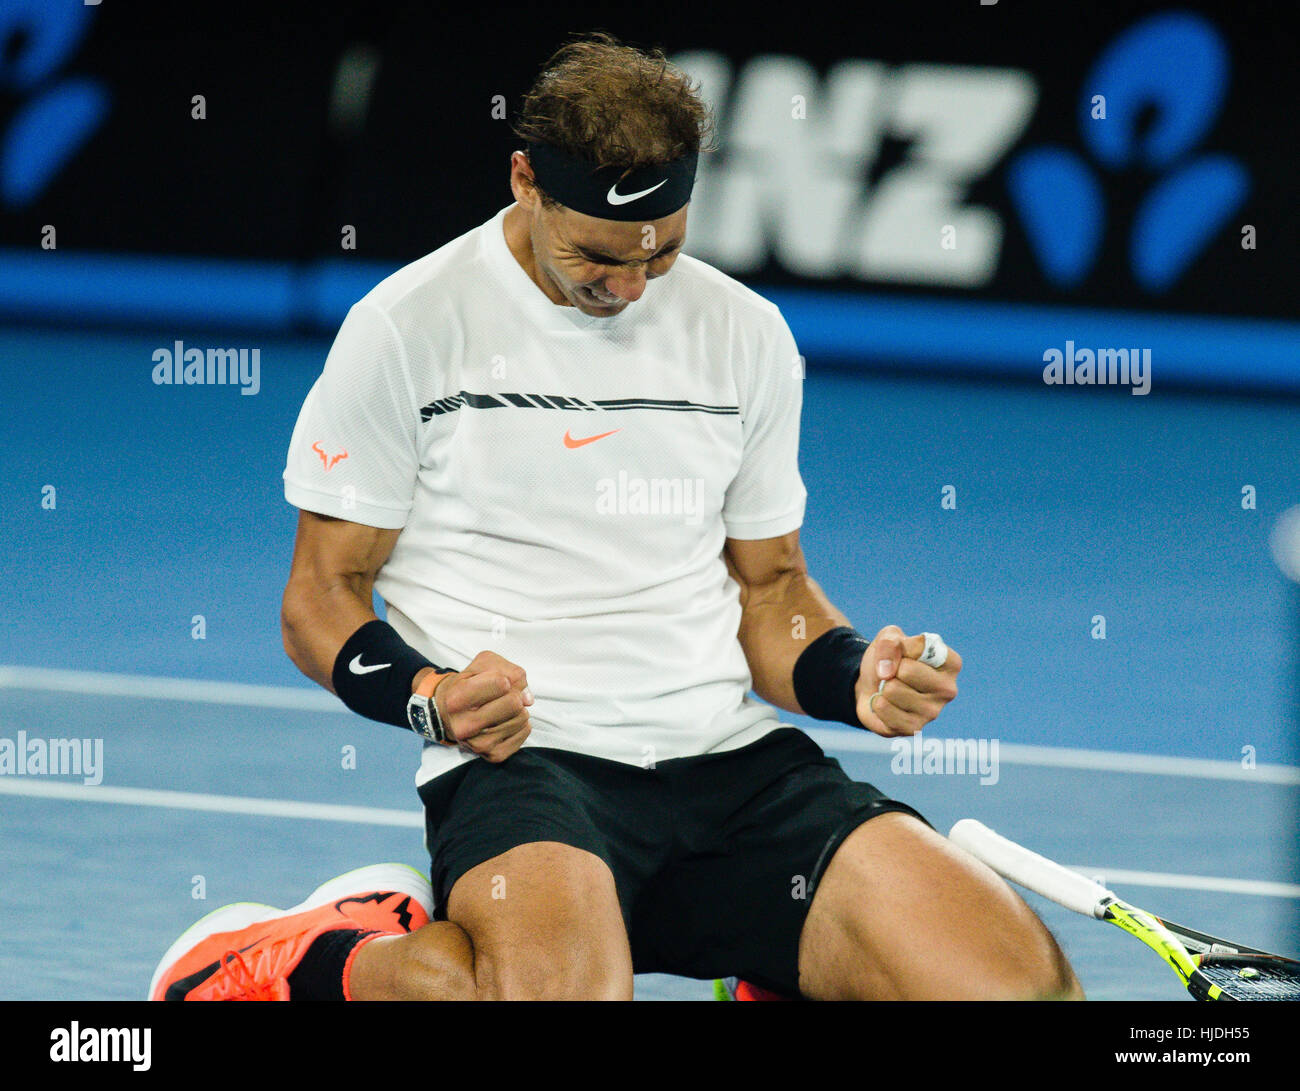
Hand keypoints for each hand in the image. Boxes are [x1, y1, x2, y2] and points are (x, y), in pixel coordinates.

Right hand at [415, 651, 532, 761]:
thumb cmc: (469, 685)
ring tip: (501, 709)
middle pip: (514, 703)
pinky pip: (525, 731)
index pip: (502, 683)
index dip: (505, 679)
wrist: (450, 714)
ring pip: (522, 717)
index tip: (498, 682)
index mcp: (456, 699)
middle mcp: (464, 725)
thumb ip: (508, 670)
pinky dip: (520, 723)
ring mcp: (479, 744)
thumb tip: (527, 698)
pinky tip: (505, 721)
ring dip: (518, 709)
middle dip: (514, 695)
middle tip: (502, 696)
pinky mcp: (494, 755)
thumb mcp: (483, 664)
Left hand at [854, 625, 960, 736]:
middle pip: (907, 671)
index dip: (902, 647)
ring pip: (892, 690)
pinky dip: (876, 702)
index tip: (903, 654)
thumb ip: (889, 641)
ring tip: (891, 689)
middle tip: (895, 674)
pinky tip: (887, 704)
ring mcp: (932, 712)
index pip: (921, 648)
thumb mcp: (889, 637)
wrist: (872, 685)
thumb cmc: (890, 659)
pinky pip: (883, 708)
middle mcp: (948, 689)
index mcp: (950, 663)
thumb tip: (886, 671)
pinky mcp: (913, 728)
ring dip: (883, 687)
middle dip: (892, 669)